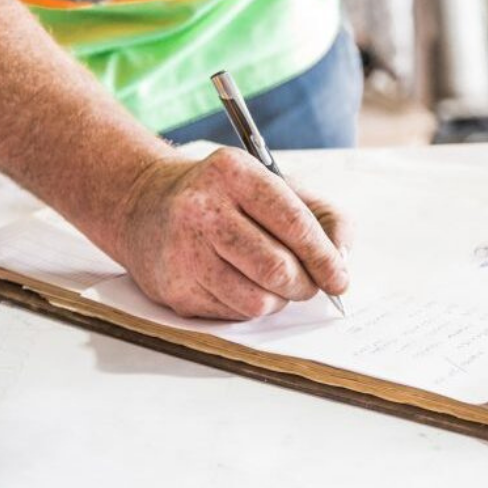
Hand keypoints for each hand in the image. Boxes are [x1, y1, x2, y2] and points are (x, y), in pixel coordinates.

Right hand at [115, 148, 352, 320]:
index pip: (293, 223)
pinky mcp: (174, 288)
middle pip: (277, 268)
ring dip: (278, 300)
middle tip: (309, 284)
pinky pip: (232, 314)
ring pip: (257, 301)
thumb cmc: (224, 198)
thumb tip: (342, 260)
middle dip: (304, 285)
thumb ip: (321, 216)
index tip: (339, 278)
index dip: (324, 257)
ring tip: (273, 282)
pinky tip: (238, 283)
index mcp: (234, 172)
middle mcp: (202, 208)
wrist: (145, 205)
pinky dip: (249, 306)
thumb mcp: (273, 185)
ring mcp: (183, 250)